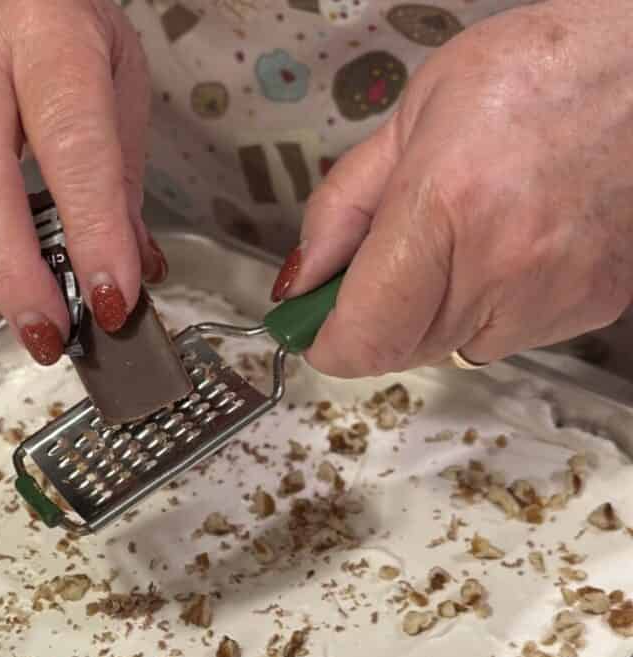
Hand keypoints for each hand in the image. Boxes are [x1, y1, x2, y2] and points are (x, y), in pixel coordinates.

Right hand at [0, 0, 164, 364]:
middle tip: (53, 333)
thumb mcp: (117, 80)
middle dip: (18, 276)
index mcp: (45, 32)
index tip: (112, 299)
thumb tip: (132, 270)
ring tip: (40, 323)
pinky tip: (14, 284)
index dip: (92, 234)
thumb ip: (122, 178)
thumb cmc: (59, 33)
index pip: (71, 147)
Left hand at [271, 0, 632, 377]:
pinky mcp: (592, 307)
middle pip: (401, 349)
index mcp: (445, 206)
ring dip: (439, 311)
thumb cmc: (544, 71)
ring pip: (453, 347)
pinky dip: (493, 305)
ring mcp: (552, 295)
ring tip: (472, 231)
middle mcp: (502, 265)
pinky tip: (517, 241)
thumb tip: (300, 279)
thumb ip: (345, 204)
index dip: (329, 342)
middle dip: (380, 316)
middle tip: (392, 258)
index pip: (364, 337)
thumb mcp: (417, 112)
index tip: (315, 325)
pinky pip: (507, 335)